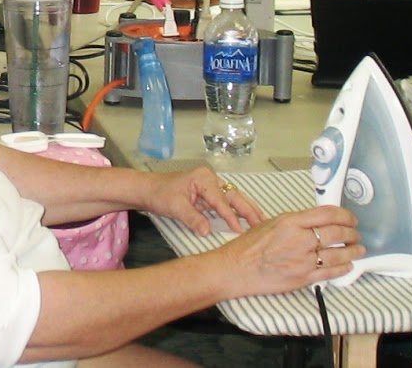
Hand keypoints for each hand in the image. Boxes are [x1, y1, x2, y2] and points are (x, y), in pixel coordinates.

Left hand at [138, 167, 265, 235]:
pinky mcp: (210, 195)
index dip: (231, 216)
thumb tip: (207, 232)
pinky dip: (237, 212)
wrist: (148, 190)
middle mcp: (211, 180)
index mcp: (204, 179)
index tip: (240, 230)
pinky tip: (248, 220)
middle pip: (234, 196)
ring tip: (262, 222)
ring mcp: (211, 186)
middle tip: (263, 224)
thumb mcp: (174, 207)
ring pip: (234, 199)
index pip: (221, 200)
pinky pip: (227, 203)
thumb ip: (192, 218)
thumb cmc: (160, 194)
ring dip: (247, 210)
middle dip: (249, 210)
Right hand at [210, 206, 363, 295]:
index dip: (345, 215)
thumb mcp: (272, 223)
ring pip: (338, 254)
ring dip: (352, 251)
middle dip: (351, 233)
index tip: (351, 218)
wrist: (237, 268)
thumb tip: (316, 223)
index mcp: (291, 222)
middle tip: (356, 234)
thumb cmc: (249, 246)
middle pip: (336, 233)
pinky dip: (343, 268)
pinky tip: (348, 265)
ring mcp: (303, 260)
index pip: (327, 214)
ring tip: (358, 250)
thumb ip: (296, 223)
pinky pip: (330, 272)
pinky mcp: (303, 278)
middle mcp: (300, 239)